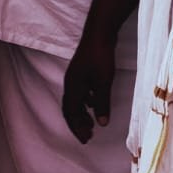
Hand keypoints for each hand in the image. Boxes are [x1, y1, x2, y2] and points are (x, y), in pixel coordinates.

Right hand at [60, 29, 116, 144]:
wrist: (99, 33)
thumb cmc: (100, 57)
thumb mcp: (103, 82)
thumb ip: (102, 103)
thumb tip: (102, 124)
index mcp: (72, 87)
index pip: (71, 113)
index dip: (77, 128)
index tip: (85, 140)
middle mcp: (70, 82)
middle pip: (69, 108)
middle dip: (77, 123)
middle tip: (87, 136)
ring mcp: (76, 76)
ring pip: (75, 100)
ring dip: (82, 113)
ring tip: (92, 124)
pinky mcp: (82, 71)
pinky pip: (80, 92)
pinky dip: (85, 102)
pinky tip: (95, 104)